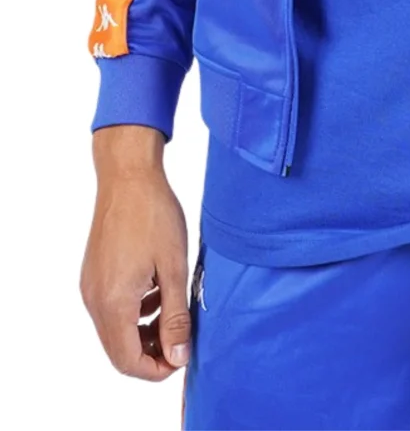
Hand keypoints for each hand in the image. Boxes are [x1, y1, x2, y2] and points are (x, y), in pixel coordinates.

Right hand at [80, 125, 190, 379]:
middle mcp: (95, 300)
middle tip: (182, 338)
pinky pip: (111, 308)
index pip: (128, 361)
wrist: (128, 177)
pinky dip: (134, 311)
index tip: (182, 357)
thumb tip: (178, 356)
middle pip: (119, 349)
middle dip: (151, 352)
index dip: (156, 369)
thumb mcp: (174, 268)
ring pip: (115, 330)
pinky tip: (158, 292)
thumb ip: (175, 316)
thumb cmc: (154, 215)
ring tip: (175, 312)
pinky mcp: (94, 274)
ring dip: (143, 331)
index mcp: (113, 303)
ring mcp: (91, 286)